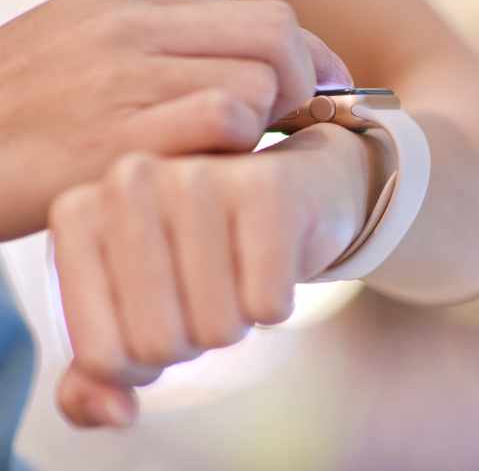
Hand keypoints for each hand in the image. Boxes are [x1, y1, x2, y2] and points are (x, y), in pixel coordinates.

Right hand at [0, 0, 351, 238]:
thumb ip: (171, 48)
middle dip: (305, 83)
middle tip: (291, 121)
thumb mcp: (88, 51)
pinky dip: (236, 144)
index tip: (322, 89)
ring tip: (231, 148)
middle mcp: (130, 24)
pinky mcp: (118, 135)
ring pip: (260, 79)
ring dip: (265, 122)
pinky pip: (226, 117)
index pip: (265, 14)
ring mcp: (124, 75)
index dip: (310, 56)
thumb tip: (265, 67)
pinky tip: (208, 165)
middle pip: (278, 35)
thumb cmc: (26, 113)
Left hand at [48, 122, 386, 427]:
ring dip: (238, 320)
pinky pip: (269, 306)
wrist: (286, 195)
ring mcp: (199, 177)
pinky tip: (272, 259)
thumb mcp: (138, 309)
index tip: (165, 316)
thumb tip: (117, 414)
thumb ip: (101, 374)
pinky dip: (278, 304)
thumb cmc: (201, 256)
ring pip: (218, 328)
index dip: (145, 361)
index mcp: (78, 214)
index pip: (103, 357)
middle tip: (207, 294)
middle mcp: (128, 182)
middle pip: (159, 344)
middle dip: (194, 340)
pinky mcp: (268, 188)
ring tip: (238, 273)